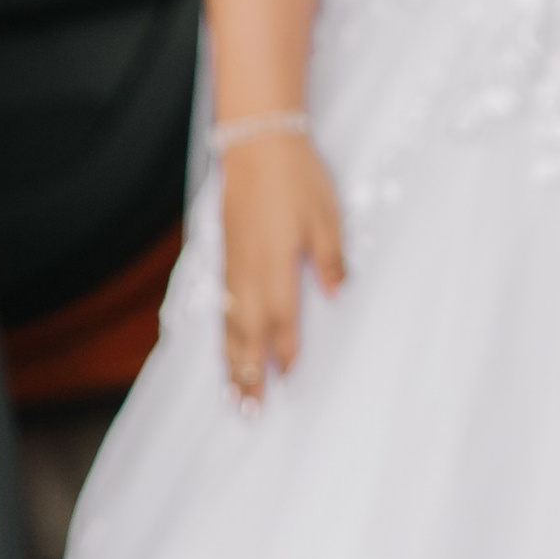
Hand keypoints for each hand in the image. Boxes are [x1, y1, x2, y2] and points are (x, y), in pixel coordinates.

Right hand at [220, 132, 346, 402]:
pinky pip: (221, 306)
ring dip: (231, 362)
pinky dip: (222, 334)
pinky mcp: (225, 256)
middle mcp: (250, 273)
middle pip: (248, 334)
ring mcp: (233, 266)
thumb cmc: (297, 178)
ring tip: (233, 395)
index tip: (288, 381)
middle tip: (249, 413)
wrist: (256, 145)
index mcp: (277, 266)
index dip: (285, 352)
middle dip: (249, 375)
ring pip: (230, 325)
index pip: (282, 321)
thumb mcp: (327, 215)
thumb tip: (338, 296)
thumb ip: (330, 259)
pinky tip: (224, 347)